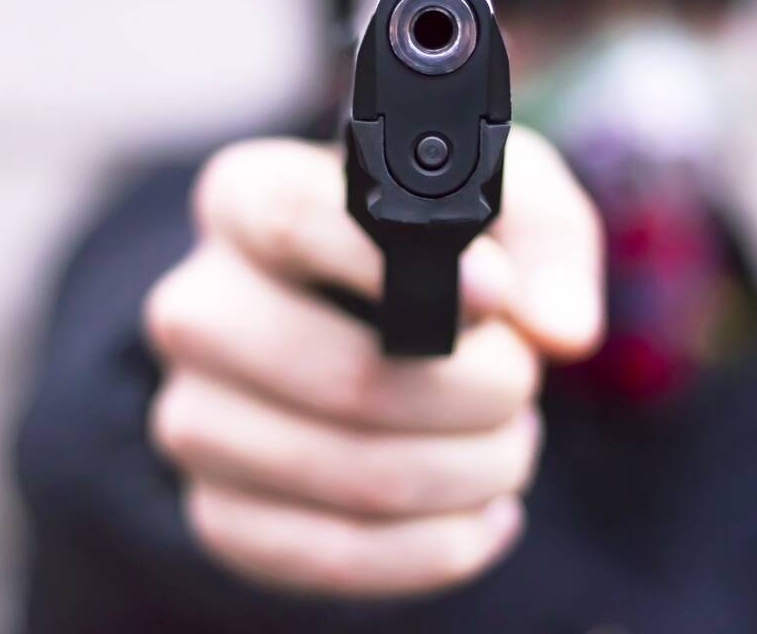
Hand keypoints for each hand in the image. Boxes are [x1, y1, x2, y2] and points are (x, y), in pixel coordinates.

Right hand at [144, 126, 602, 596]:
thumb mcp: (499, 199)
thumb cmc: (434, 248)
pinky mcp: (222, 512)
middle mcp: (197, 309)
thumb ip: (545, 237)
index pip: (288, 222)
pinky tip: (482, 512)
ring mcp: (196, 419)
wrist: (361, 324)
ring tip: (510, 443)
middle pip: (344, 375)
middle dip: (477, 393)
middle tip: (521, 383)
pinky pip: (336, 556)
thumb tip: (560, 329)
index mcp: (244, 199)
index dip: (395, 265)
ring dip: (473, 472)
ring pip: (355, 475)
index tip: (495, 296)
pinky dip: (438, 546)